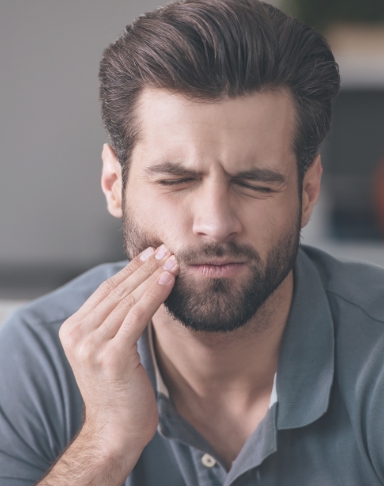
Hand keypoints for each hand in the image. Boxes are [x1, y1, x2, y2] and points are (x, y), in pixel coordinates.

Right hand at [59, 245, 178, 460]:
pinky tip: (168, 280)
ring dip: (153, 277)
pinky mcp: (111, 356)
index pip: (105, 290)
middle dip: (144, 268)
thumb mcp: (109, 349)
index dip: (130, 270)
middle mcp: (78, 334)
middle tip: (165, 250)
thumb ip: (113, 322)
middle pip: (117, 291)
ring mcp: (92, 345)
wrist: (115, 431)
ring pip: (128, 300)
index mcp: (73, 329)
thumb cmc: (119, 389)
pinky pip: (138, 315)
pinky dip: (154, 295)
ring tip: (172, 261)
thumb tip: (138, 289)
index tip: (150, 254)